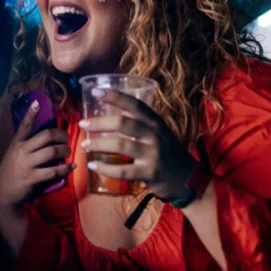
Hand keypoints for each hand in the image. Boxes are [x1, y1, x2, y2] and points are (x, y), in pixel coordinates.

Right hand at [0, 101, 73, 213]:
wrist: (4, 193)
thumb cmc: (12, 170)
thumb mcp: (14, 153)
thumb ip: (27, 145)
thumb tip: (47, 137)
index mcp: (17, 143)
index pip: (25, 126)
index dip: (31, 114)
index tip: (37, 103)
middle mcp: (22, 151)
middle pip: (46, 136)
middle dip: (62, 135)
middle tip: (67, 139)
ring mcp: (27, 164)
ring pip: (52, 152)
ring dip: (65, 151)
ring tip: (69, 152)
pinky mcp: (33, 178)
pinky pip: (54, 171)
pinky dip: (66, 168)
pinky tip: (71, 167)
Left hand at [79, 91, 194, 200]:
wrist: (188, 180)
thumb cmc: (168, 153)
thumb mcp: (159, 133)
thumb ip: (140, 124)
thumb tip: (111, 113)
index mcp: (156, 122)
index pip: (134, 104)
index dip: (115, 96)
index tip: (95, 91)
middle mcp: (155, 135)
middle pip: (123, 123)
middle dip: (99, 123)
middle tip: (83, 124)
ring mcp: (153, 154)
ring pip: (120, 145)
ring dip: (98, 145)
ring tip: (84, 147)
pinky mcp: (149, 173)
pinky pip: (122, 171)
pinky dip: (105, 168)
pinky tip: (93, 166)